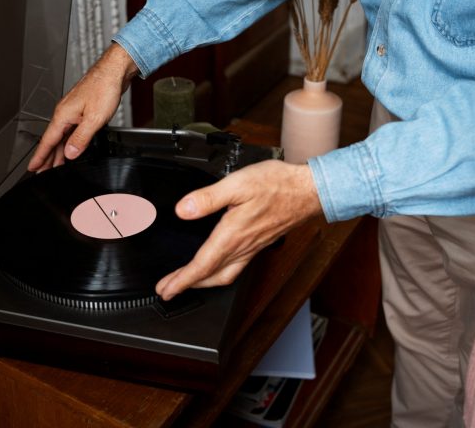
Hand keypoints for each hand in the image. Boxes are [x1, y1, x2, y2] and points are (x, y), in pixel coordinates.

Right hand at [27, 43, 138, 171]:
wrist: (113, 72)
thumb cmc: (104, 87)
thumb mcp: (94, 118)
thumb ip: (81, 138)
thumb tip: (70, 153)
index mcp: (63, 115)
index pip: (48, 141)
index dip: (40, 156)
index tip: (33, 168)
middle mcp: (65, 113)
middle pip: (53, 140)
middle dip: (47, 158)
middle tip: (42, 172)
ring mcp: (73, 112)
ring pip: (62, 136)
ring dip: (58, 152)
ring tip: (55, 166)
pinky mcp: (81, 111)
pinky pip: (70, 130)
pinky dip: (68, 142)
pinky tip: (70, 148)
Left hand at [155, 160, 322, 300]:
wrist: (308, 191)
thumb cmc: (277, 185)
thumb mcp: (237, 184)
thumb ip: (207, 198)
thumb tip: (183, 210)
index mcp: (232, 235)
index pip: (202, 265)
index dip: (181, 280)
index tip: (166, 289)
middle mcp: (242, 246)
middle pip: (211, 276)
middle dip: (188, 285)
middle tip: (169, 290)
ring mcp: (252, 248)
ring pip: (224, 275)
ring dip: (204, 282)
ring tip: (187, 282)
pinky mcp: (260, 244)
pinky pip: (236, 267)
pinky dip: (220, 273)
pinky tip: (216, 266)